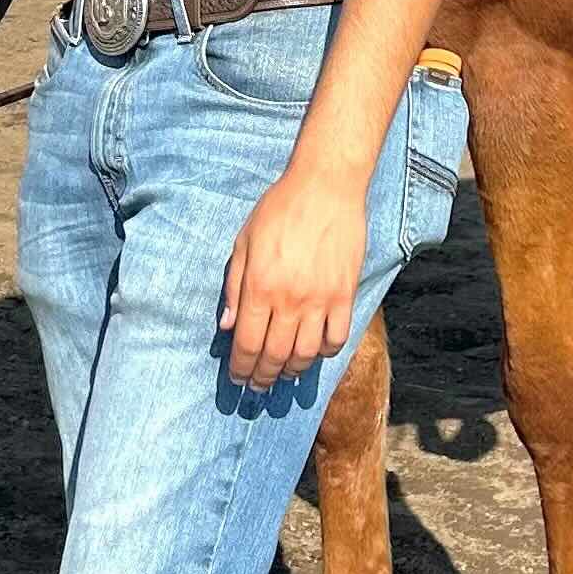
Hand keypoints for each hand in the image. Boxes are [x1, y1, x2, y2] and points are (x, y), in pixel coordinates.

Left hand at [219, 159, 369, 390]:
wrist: (326, 187)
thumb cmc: (279, 209)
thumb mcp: (244, 242)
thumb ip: (234, 287)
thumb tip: (227, 326)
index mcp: (259, 287)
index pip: (247, 344)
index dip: (241, 368)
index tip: (239, 378)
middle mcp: (290, 299)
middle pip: (275, 356)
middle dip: (264, 377)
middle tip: (259, 386)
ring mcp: (320, 299)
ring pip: (307, 354)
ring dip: (292, 371)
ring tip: (284, 374)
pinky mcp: (345, 294)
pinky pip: (338, 337)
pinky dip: (326, 352)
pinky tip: (316, 352)